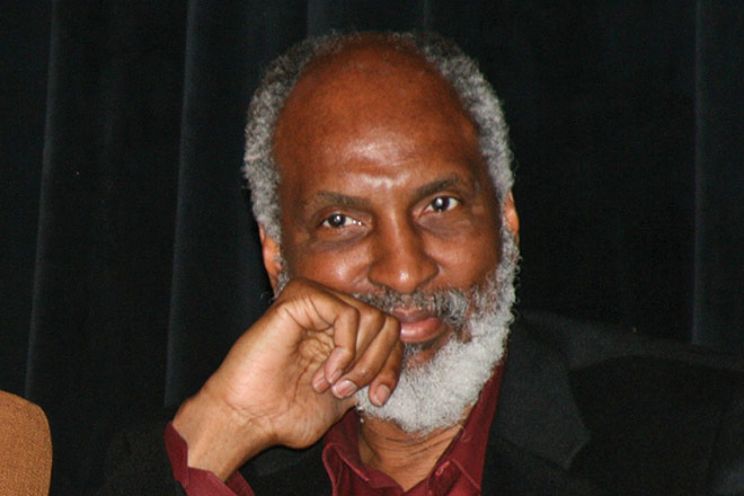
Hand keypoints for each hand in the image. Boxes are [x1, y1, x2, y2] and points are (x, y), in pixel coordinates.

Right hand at [172, 278, 402, 478]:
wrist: (248, 418)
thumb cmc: (287, 412)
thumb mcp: (347, 396)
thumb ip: (371, 372)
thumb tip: (400, 358)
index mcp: (341, 333)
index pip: (390, 334)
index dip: (392, 367)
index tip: (376, 399)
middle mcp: (330, 314)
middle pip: (387, 322)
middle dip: (378, 363)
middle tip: (349, 389)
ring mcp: (315, 303)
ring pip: (371, 316)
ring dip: (360, 360)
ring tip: (332, 383)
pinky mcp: (299, 299)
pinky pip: (346, 312)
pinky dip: (345, 348)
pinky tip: (325, 372)